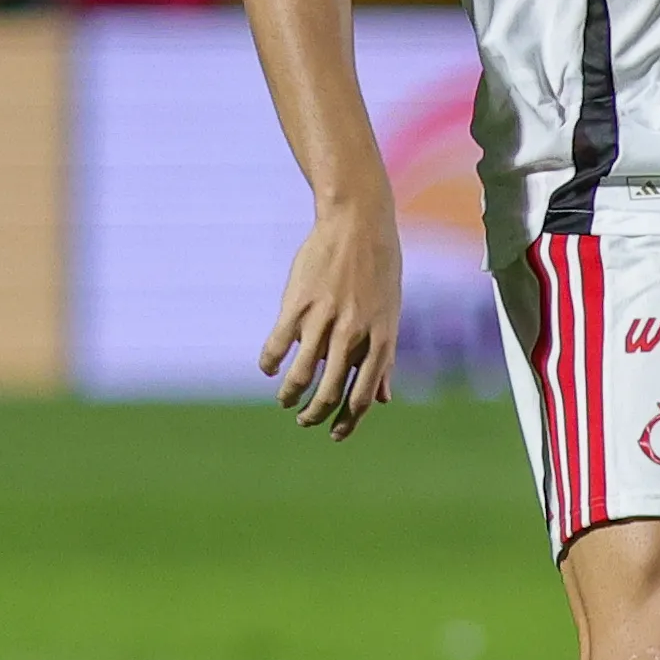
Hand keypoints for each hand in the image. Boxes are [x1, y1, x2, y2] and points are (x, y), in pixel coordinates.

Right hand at [258, 197, 403, 437]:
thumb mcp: (391, 314)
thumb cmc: (378, 270)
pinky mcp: (298, 304)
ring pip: (301, 375)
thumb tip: (383, 399)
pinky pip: (278, 345)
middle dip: (315, 415)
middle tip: (305, 421)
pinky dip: (270, 362)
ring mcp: (324, 319)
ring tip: (285, 400)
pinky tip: (268, 368)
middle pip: (330, 391)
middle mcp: (353, 334)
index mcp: (380, 339)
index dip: (348, 421)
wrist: (358, 223)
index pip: (363, 395)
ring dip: (290, 395)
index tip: (335, 435)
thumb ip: (385, 358)